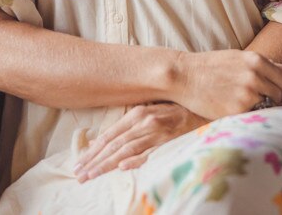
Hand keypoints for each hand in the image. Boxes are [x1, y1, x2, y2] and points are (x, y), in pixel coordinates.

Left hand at [74, 103, 205, 181]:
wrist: (202, 106)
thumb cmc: (175, 111)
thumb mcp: (151, 113)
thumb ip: (131, 126)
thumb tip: (107, 145)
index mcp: (137, 113)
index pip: (110, 135)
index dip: (93, 150)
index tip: (79, 163)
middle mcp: (144, 121)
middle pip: (114, 144)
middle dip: (95, 160)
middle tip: (79, 174)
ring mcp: (156, 131)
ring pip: (126, 150)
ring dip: (107, 164)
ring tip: (91, 175)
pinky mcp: (169, 140)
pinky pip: (150, 152)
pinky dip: (136, 159)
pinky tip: (122, 167)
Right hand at [172, 49, 281, 119]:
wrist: (185, 76)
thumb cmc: (212, 66)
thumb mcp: (239, 57)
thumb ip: (267, 64)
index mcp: (256, 60)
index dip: (279, 85)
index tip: (270, 89)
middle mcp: (254, 76)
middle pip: (280, 93)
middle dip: (272, 97)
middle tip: (256, 98)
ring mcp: (246, 94)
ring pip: (268, 106)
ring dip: (260, 106)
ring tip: (244, 102)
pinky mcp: (237, 110)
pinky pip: (254, 115)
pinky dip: (248, 114)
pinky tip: (235, 108)